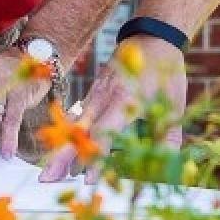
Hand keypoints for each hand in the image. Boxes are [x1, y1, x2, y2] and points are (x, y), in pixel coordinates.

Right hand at [40, 36, 186, 180]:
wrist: (151, 39)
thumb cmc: (164, 72)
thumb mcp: (173, 105)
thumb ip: (169, 138)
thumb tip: (169, 166)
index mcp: (123, 100)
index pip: (104, 133)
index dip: (95, 157)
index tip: (87, 180)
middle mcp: (103, 97)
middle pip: (77, 132)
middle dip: (61, 157)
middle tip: (46, 179)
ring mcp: (95, 95)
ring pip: (73, 126)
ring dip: (59, 150)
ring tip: (47, 174)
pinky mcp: (93, 94)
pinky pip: (77, 118)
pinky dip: (67, 137)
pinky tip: (60, 153)